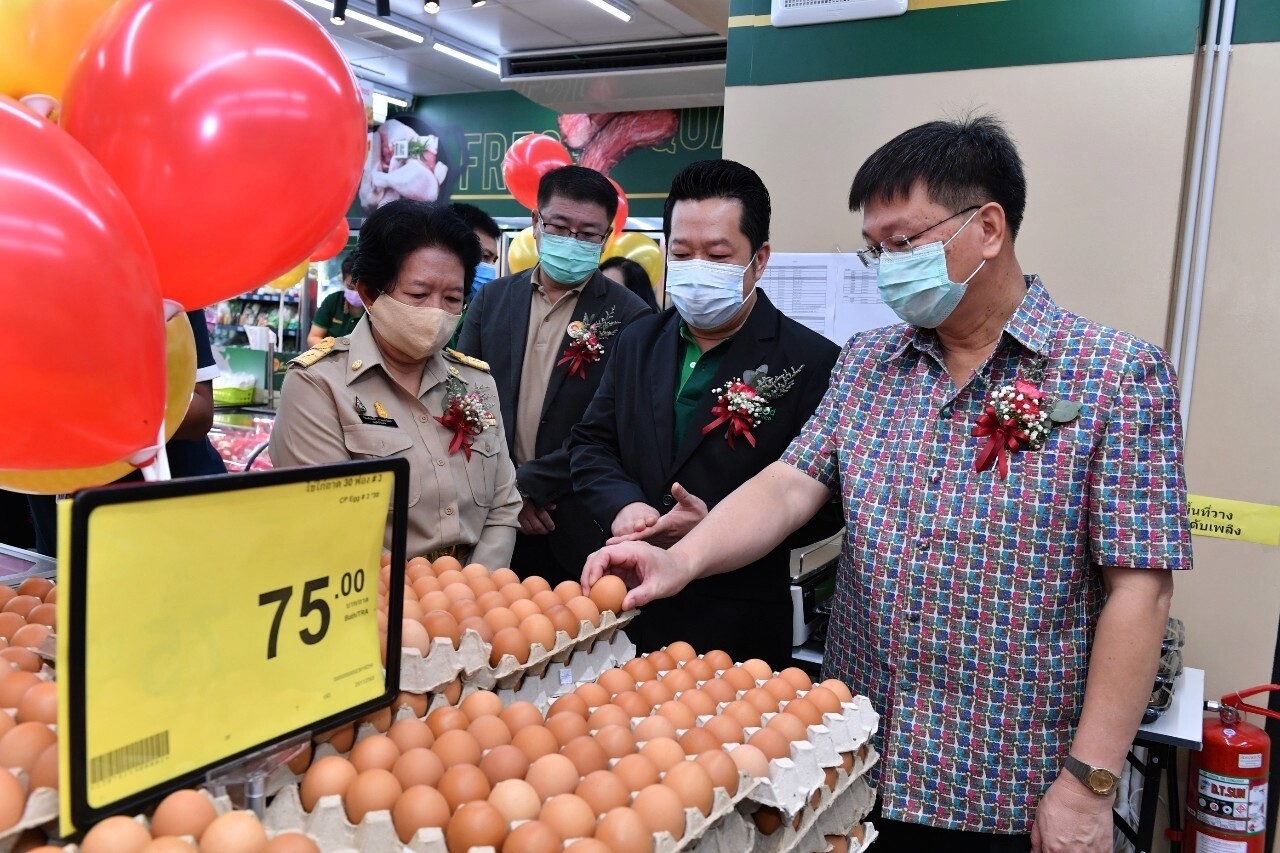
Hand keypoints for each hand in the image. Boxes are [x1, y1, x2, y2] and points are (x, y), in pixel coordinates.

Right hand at [518, 498, 555, 534]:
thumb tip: (554, 507)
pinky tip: (532, 531)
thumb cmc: (526, 497)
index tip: (552, 528)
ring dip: (537, 532)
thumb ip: (545, 503)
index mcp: (534, 506)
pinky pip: (523, 530)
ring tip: (540, 531)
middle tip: (547, 531)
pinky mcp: (515, 521)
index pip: (544, 517)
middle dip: (544, 531)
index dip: (549, 524)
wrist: (513, 497)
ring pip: (531, 530)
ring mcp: (521, 518)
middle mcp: (528, 513)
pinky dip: (528, 532)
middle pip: (538, 526)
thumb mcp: (537, 498)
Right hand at [580, 541, 695, 609]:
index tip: (592, 585)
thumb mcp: (659, 587)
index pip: (605, 554)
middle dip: (588, 574)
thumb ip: (642, 595)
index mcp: (633, 551)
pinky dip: (600, 583)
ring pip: (599, 564)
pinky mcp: (623, 568)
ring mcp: (623, 559)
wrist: (682, 567)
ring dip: (591, 578)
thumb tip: (624, 605)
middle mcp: (625, 551)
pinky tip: (599, 596)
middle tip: (586, 594)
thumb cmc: (673, 573)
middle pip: (597, 557)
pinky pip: (606, 573)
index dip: (594, 568)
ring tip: (590, 596)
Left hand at [607, 482, 706, 547]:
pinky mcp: (662, 539)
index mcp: (666, 525)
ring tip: (612, 544)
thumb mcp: (693, 503)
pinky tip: (624, 545)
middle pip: (640, 539)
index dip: (634, 535)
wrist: (705, 528)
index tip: (622, 539)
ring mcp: (661, 538)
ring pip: (642, 541)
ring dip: (628, 543)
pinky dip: (636, 543)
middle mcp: (661, 534)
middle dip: (625, 541)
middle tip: (609, 544)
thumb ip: (682, 495)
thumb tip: (675, 485)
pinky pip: (646, 542)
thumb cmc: (698, 515)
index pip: (648, 531)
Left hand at [1031, 772, 1115, 852]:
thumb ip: (1037, 839)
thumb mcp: (1040, 817)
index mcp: (1053, 848)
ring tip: (1077, 840)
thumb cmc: (1063, 799)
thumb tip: (1035, 851)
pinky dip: (1092, 851)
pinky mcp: (1105, 849)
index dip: (1048, 851)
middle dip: (1063, 851)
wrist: (1085, 790)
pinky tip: (1088, 842)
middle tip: (1065, 840)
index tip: (1051, 847)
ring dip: (1078, 851)